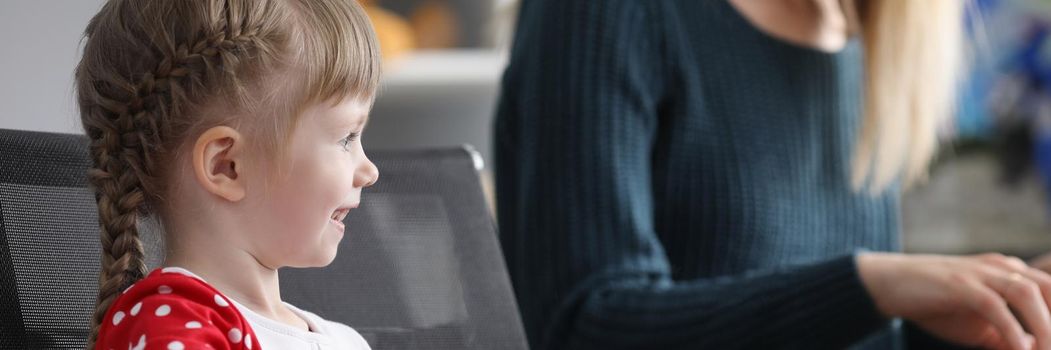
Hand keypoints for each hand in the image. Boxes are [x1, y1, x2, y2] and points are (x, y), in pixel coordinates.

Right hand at [858, 252, 1050, 349]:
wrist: (889, 285)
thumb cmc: (934, 304)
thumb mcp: (978, 326)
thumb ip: (1007, 337)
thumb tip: (1031, 348)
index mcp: (1009, 272)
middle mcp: (1001, 267)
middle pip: (1048, 289)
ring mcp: (980, 273)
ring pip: (1028, 294)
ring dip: (1044, 327)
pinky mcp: (961, 284)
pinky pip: (996, 307)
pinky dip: (1012, 331)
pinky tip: (1018, 349)